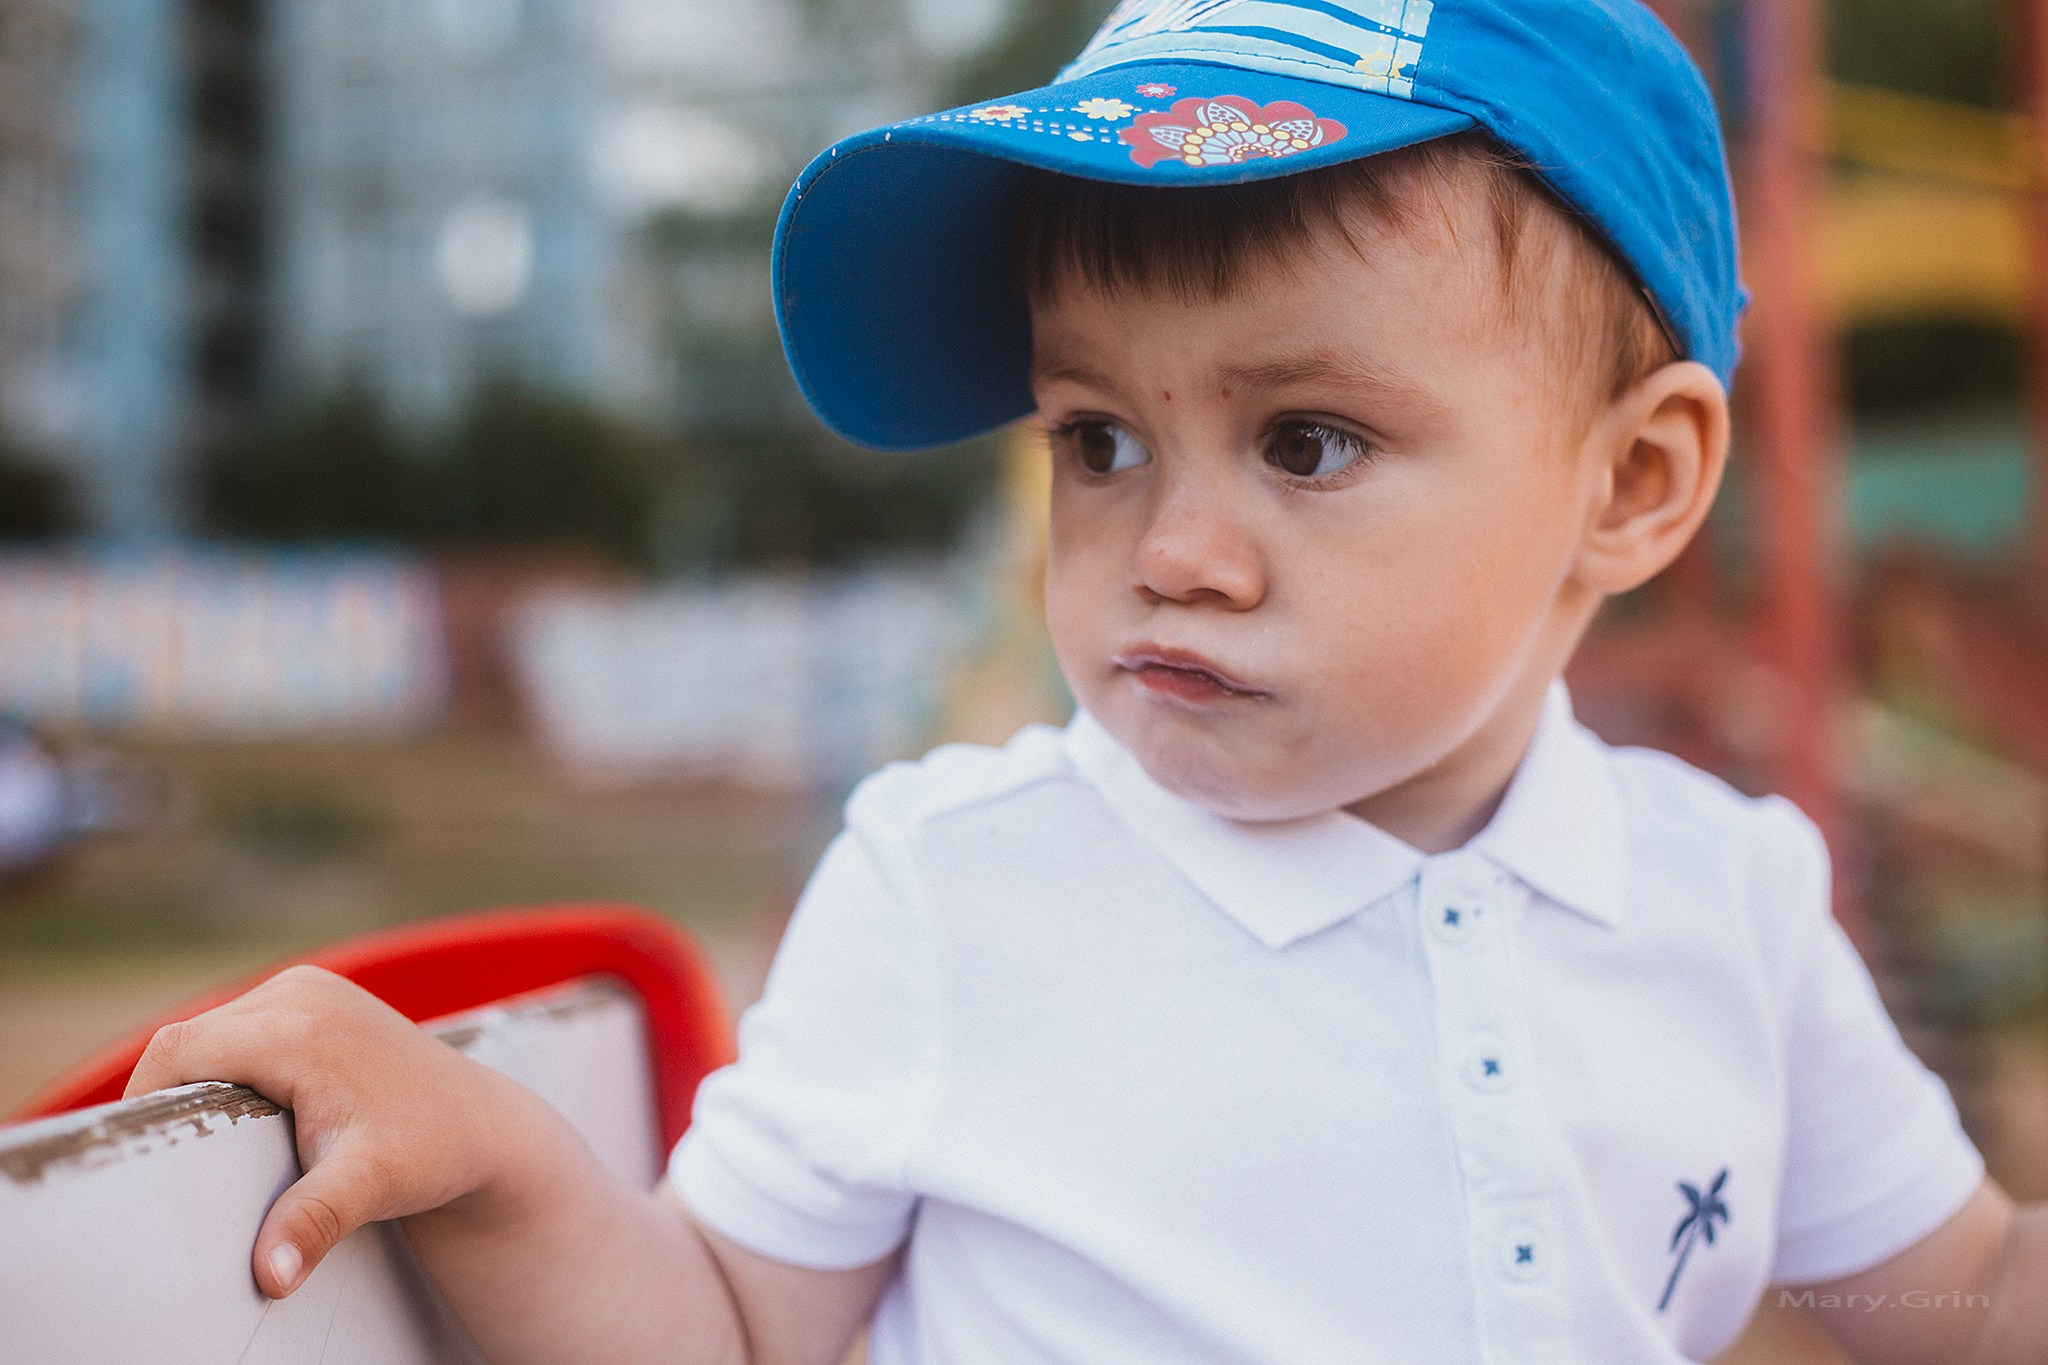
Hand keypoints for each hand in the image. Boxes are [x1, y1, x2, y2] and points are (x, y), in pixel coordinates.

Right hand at [124, 965, 541, 1299]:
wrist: (482, 1127)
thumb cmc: (431, 1151)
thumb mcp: (368, 1186)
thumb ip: (312, 1221)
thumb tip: (271, 1276)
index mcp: (299, 1028)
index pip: (178, 1052)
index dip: (145, 1098)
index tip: (145, 1154)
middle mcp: (301, 994)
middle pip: (189, 1039)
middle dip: (173, 1094)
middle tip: (177, 1159)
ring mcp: (311, 989)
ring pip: (213, 1030)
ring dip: (201, 1077)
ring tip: (215, 1141)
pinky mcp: (318, 997)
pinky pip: (243, 1025)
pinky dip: (230, 1064)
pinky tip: (245, 1112)